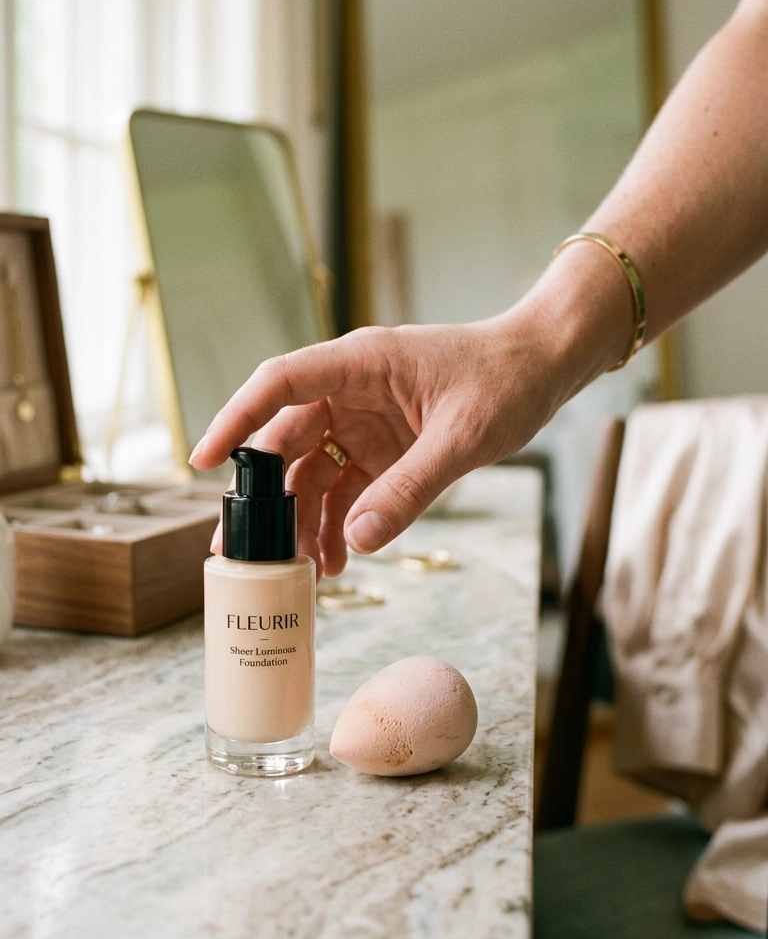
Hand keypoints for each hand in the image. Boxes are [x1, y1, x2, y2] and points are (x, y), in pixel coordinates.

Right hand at [189, 291, 597, 575]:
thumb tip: (357, 539)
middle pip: (285, 441)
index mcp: (359, 363)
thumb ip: (412, 487)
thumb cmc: (506, 380)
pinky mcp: (382, 446)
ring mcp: (363, 419)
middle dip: (264, 499)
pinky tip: (338, 561)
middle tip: (240, 554)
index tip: (202, 461)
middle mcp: (350, 389)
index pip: (279, 384)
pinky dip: (338, 523)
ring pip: (312, 472)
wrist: (544, 367)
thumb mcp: (463, 437)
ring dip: (304, 521)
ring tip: (304, 575)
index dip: (235, 420)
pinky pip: (346, 486)